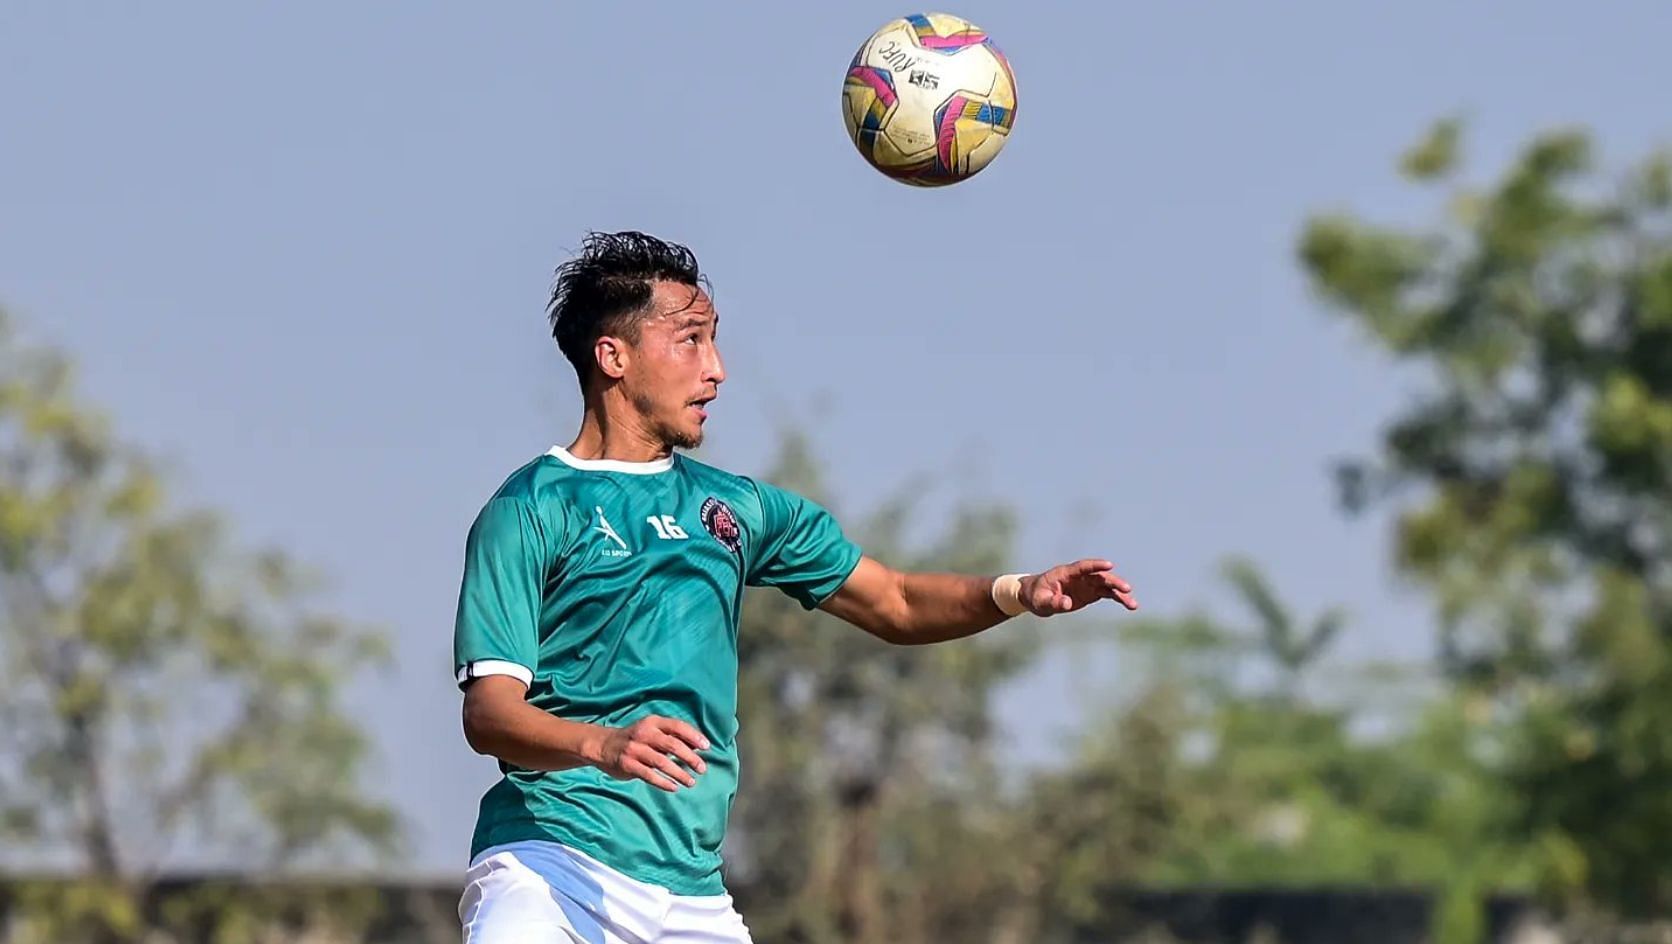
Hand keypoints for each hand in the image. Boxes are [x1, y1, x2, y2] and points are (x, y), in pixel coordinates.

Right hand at [594, 715, 710, 791]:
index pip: (677, 726)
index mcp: (652, 723)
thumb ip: (670, 737)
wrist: (602, 745)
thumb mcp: (650, 730)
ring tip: (691, 782)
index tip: (706, 747)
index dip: (693, 736)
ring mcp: (635, 749)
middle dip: (690, 758)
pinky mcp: (628, 764)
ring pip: (662, 762)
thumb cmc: (633, 739)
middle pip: (672, 745)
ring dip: (679, 773)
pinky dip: (663, 782)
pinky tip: (674, 787)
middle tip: (702, 768)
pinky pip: (649, 775)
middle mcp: (644, 734)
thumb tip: (697, 747)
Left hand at [1020, 559, 1136, 615]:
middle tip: (1127, 589)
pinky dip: (1118, 598)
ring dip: (1120, 593)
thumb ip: (1053, 602)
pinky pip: (1107, 594)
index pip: (1083, 567)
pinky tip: (1129, 605)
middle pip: (1100, 576)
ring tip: (1133, 605)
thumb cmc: (1036, 596)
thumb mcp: (1041, 602)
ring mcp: (1086, 584)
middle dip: (1114, 582)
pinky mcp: (1090, 593)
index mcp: (1066, 573)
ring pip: (1107, 586)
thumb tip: (1067, 604)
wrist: (1036, 598)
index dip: (1096, 565)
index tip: (1109, 565)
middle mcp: (1079, 577)